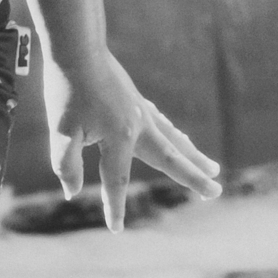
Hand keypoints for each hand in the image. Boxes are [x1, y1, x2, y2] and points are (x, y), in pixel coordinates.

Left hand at [42, 45, 220, 230]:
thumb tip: (72, 192)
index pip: (117, 181)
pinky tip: (178, 138)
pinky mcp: (135, 99)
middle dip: (193, 177)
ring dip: (192, 155)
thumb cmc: (67, 88)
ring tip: (213, 168)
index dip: (115, 206)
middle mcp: (138, 126)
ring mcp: (140, 111)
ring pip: (172, 139)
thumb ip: (67, 164)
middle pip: (170, 158)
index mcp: (120, 138)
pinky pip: (162, 123)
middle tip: (216, 191)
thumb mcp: (61, 130)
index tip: (117, 229)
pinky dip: (174, 134)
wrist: (76, 47)